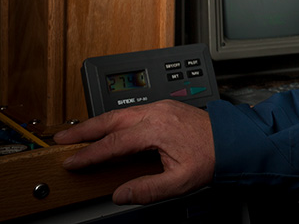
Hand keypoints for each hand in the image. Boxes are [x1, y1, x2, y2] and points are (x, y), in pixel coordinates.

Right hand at [54, 100, 214, 204]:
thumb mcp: (180, 182)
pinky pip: (132, 110)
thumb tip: (121, 194)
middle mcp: (156, 112)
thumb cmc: (212, 156)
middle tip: (61, 138)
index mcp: (157, 128)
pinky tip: (107, 127)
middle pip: (111, 119)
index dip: (90, 154)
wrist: (234, 139)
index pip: (113, 143)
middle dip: (83, 129)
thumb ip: (148, 189)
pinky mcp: (165, 107)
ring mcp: (161, 107)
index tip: (72, 162)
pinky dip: (114, 119)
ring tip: (77, 133)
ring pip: (120, 112)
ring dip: (97, 122)